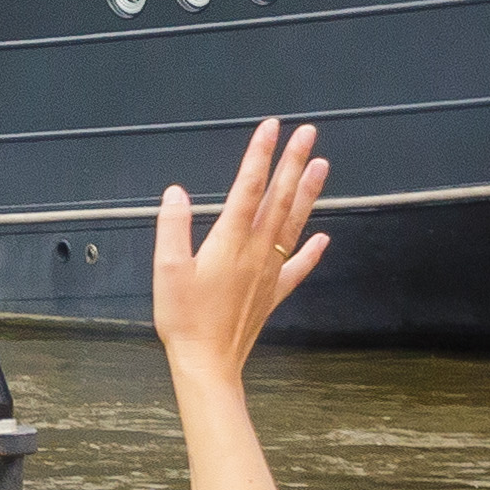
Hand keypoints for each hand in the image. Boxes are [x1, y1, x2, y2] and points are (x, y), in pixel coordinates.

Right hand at [152, 117, 326, 379]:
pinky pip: (298, 267)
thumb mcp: (166, 269)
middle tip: (308, 133)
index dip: (260, 155)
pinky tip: (323, 238)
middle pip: (279, 199)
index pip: (248, 188)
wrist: (208, 361)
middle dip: (293, 163)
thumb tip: (177, 192)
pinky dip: (311, 251)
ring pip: (294, 224)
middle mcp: (257, 251)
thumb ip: (173, 226)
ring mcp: (270, 272)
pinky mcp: (274, 292)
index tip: (271, 128)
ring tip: (322, 166)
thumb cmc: (183, 317)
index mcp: (229, 241)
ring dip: (309, 193)